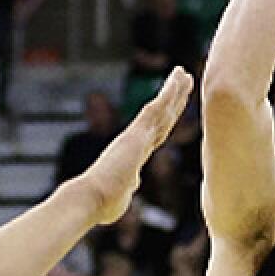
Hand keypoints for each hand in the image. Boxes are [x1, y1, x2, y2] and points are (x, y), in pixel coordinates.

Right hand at [77, 67, 192, 225]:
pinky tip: (177, 79)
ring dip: (174, 90)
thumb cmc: (102, 202)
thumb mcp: (121, 195)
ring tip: (184, 73)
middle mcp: (136, 142)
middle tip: (184, 80)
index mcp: (135, 156)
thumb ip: (129, 186)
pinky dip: (167, 92)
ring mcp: (136, 136)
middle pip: (161, 117)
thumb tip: (134, 183)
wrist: (91, 198)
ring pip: (160, 108)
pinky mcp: (136, 133)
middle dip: (174, 100)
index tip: (173, 108)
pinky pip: (155, 107)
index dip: (166, 120)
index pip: (155, 134)